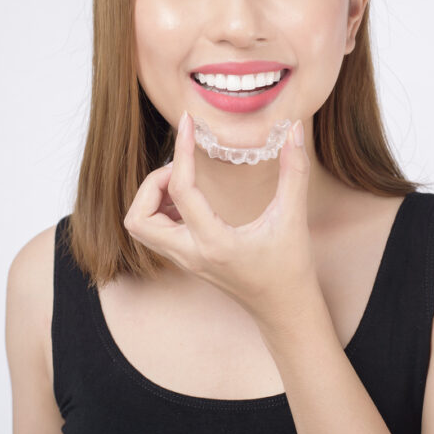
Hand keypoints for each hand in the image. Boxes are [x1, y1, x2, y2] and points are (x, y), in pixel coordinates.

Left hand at [123, 111, 317, 324]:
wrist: (285, 310)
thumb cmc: (290, 268)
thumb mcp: (293, 217)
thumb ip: (295, 171)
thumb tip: (293, 129)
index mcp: (214, 242)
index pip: (181, 190)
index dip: (181, 151)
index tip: (188, 124)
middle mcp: (191, 254)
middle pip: (138, 218)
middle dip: (152, 185)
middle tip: (182, 168)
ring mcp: (185, 261)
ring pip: (139, 228)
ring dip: (151, 199)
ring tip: (184, 182)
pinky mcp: (186, 261)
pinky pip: (153, 233)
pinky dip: (159, 210)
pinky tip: (189, 199)